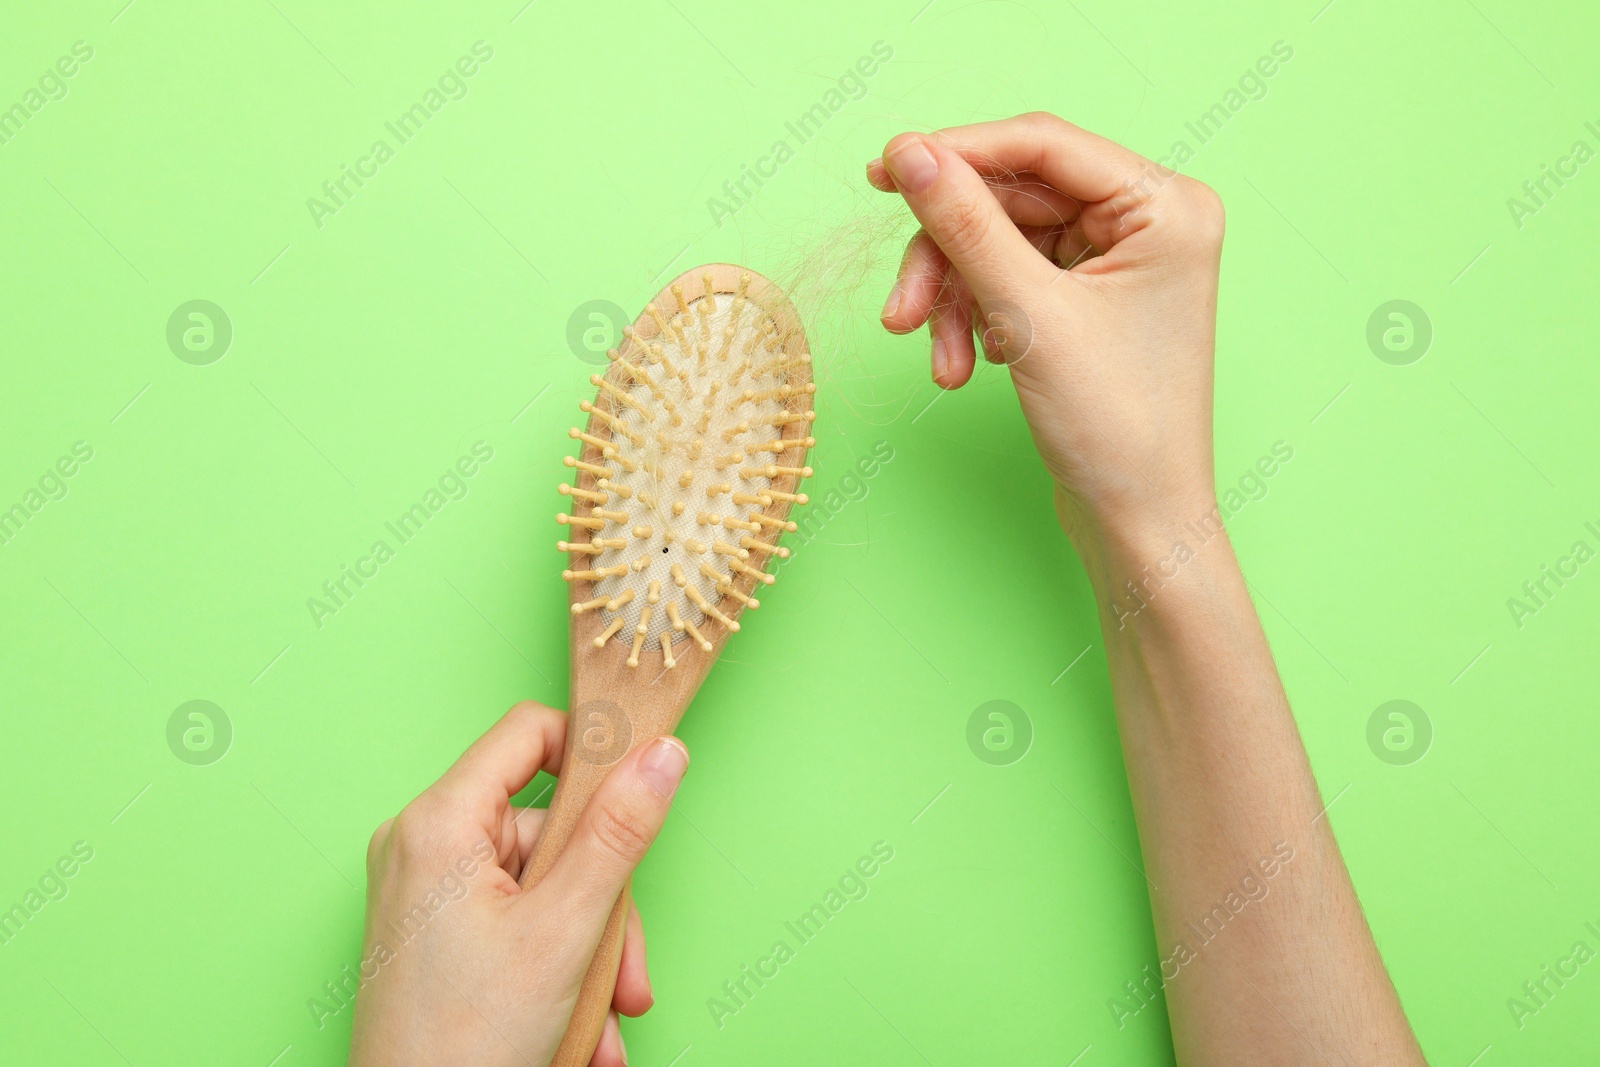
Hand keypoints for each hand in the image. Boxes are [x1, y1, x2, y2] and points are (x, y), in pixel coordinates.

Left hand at [349, 702, 689, 1066]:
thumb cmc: (462, 1045)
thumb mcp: (565, 930)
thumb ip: (618, 834)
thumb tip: (660, 756)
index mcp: (439, 823)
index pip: (529, 733)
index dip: (592, 756)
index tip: (639, 798)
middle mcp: (424, 846)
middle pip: (551, 830)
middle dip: (603, 905)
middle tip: (626, 974)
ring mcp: (427, 892)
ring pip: (546, 886)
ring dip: (590, 954)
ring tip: (601, 1020)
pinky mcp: (436, 934)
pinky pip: (519, 922)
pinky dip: (558, 970)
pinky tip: (575, 1031)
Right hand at [868, 112, 1224, 547]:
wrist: (1137, 522)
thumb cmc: (1117, 427)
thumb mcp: (1029, 316)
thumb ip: (966, 226)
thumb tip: (909, 154)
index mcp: (1165, 206)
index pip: (1042, 145)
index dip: (958, 153)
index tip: (883, 169)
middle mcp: (1149, 221)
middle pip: (1013, 199)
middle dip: (949, 256)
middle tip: (901, 312)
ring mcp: (1118, 260)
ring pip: (1000, 241)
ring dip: (955, 297)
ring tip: (938, 361)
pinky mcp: (1089, 297)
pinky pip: (1009, 277)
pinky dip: (976, 316)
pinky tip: (968, 365)